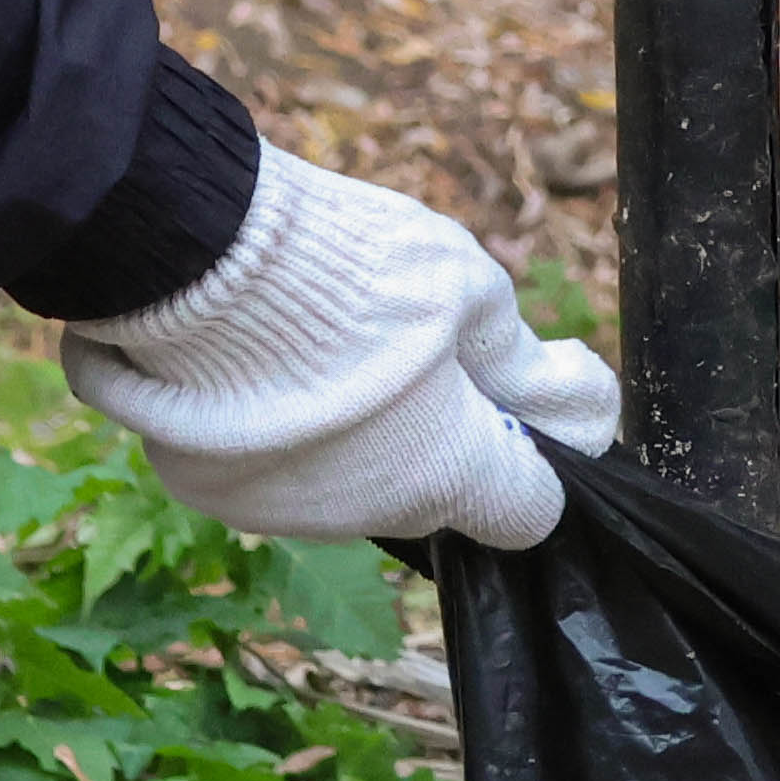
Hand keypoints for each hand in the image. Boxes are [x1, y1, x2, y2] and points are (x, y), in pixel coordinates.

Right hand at [58, 147, 622, 552]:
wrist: (200, 262)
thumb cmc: (352, 273)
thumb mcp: (467, 293)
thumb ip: (523, 361)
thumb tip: (579, 404)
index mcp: (446, 477)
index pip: (528, 512)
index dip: (531, 454)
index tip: (510, 395)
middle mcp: (368, 518)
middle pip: (433, 493)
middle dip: (436, 432)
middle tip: (412, 344)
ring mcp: (282, 514)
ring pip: (349, 485)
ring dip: (357, 435)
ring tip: (329, 343)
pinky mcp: (214, 495)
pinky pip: (273, 474)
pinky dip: (283, 432)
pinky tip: (267, 364)